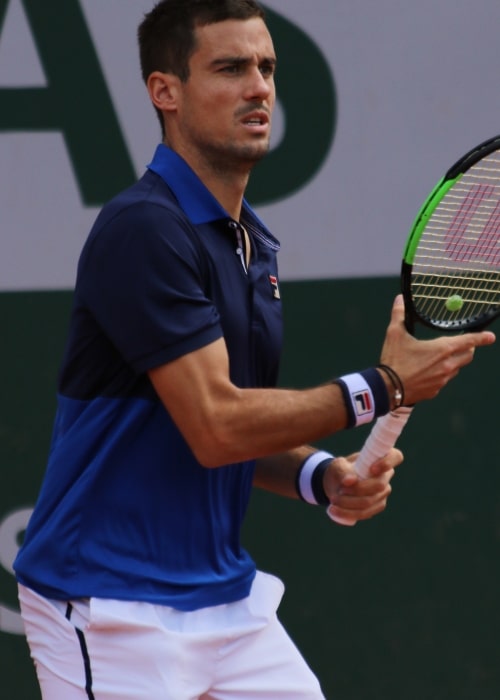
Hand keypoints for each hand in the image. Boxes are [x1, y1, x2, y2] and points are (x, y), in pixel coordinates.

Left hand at [323, 447, 402, 525]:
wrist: (335, 484)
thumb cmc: (340, 470)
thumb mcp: (337, 467)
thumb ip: (343, 472)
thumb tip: (350, 480)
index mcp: (380, 458)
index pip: (395, 457)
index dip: (387, 462)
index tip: (372, 469)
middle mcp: (386, 475)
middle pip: (379, 485)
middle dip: (357, 490)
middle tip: (339, 490)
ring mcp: (383, 492)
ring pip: (370, 502)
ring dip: (349, 503)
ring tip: (333, 500)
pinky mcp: (377, 506)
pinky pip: (366, 513)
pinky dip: (348, 513)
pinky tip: (334, 510)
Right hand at [379, 295, 494, 405]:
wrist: (387, 388)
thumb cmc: (393, 360)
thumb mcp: (395, 334)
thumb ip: (399, 315)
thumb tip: (399, 300)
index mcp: (442, 349)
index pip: (469, 341)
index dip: (481, 337)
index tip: (490, 336)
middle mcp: (447, 365)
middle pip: (468, 356)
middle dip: (467, 349)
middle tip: (461, 344)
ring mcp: (442, 380)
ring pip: (455, 368)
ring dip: (452, 362)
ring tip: (437, 358)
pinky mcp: (435, 391)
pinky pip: (443, 381)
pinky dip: (439, 374)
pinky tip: (425, 372)